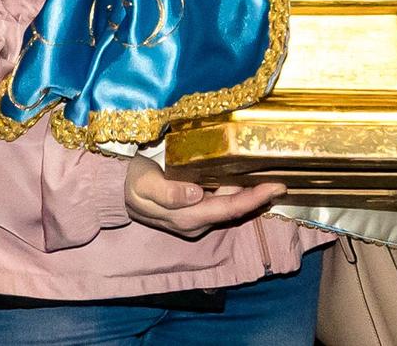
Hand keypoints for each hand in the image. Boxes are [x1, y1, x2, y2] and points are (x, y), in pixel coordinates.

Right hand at [124, 155, 284, 238]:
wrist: (116, 190)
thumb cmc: (131, 182)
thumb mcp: (144, 184)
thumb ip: (168, 192)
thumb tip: (195, 194)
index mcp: (187, 217)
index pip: (229, 209)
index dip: (254, 199)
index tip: (276, 187)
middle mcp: (196, 222)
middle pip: (234, 209)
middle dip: (258, 196)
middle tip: (280, 179)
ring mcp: (195, 218)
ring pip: (228, 205)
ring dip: (248, 193)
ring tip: (267, 175)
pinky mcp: (193, 210)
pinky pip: (220, 201)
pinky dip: (234, 190)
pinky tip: (244, 178)